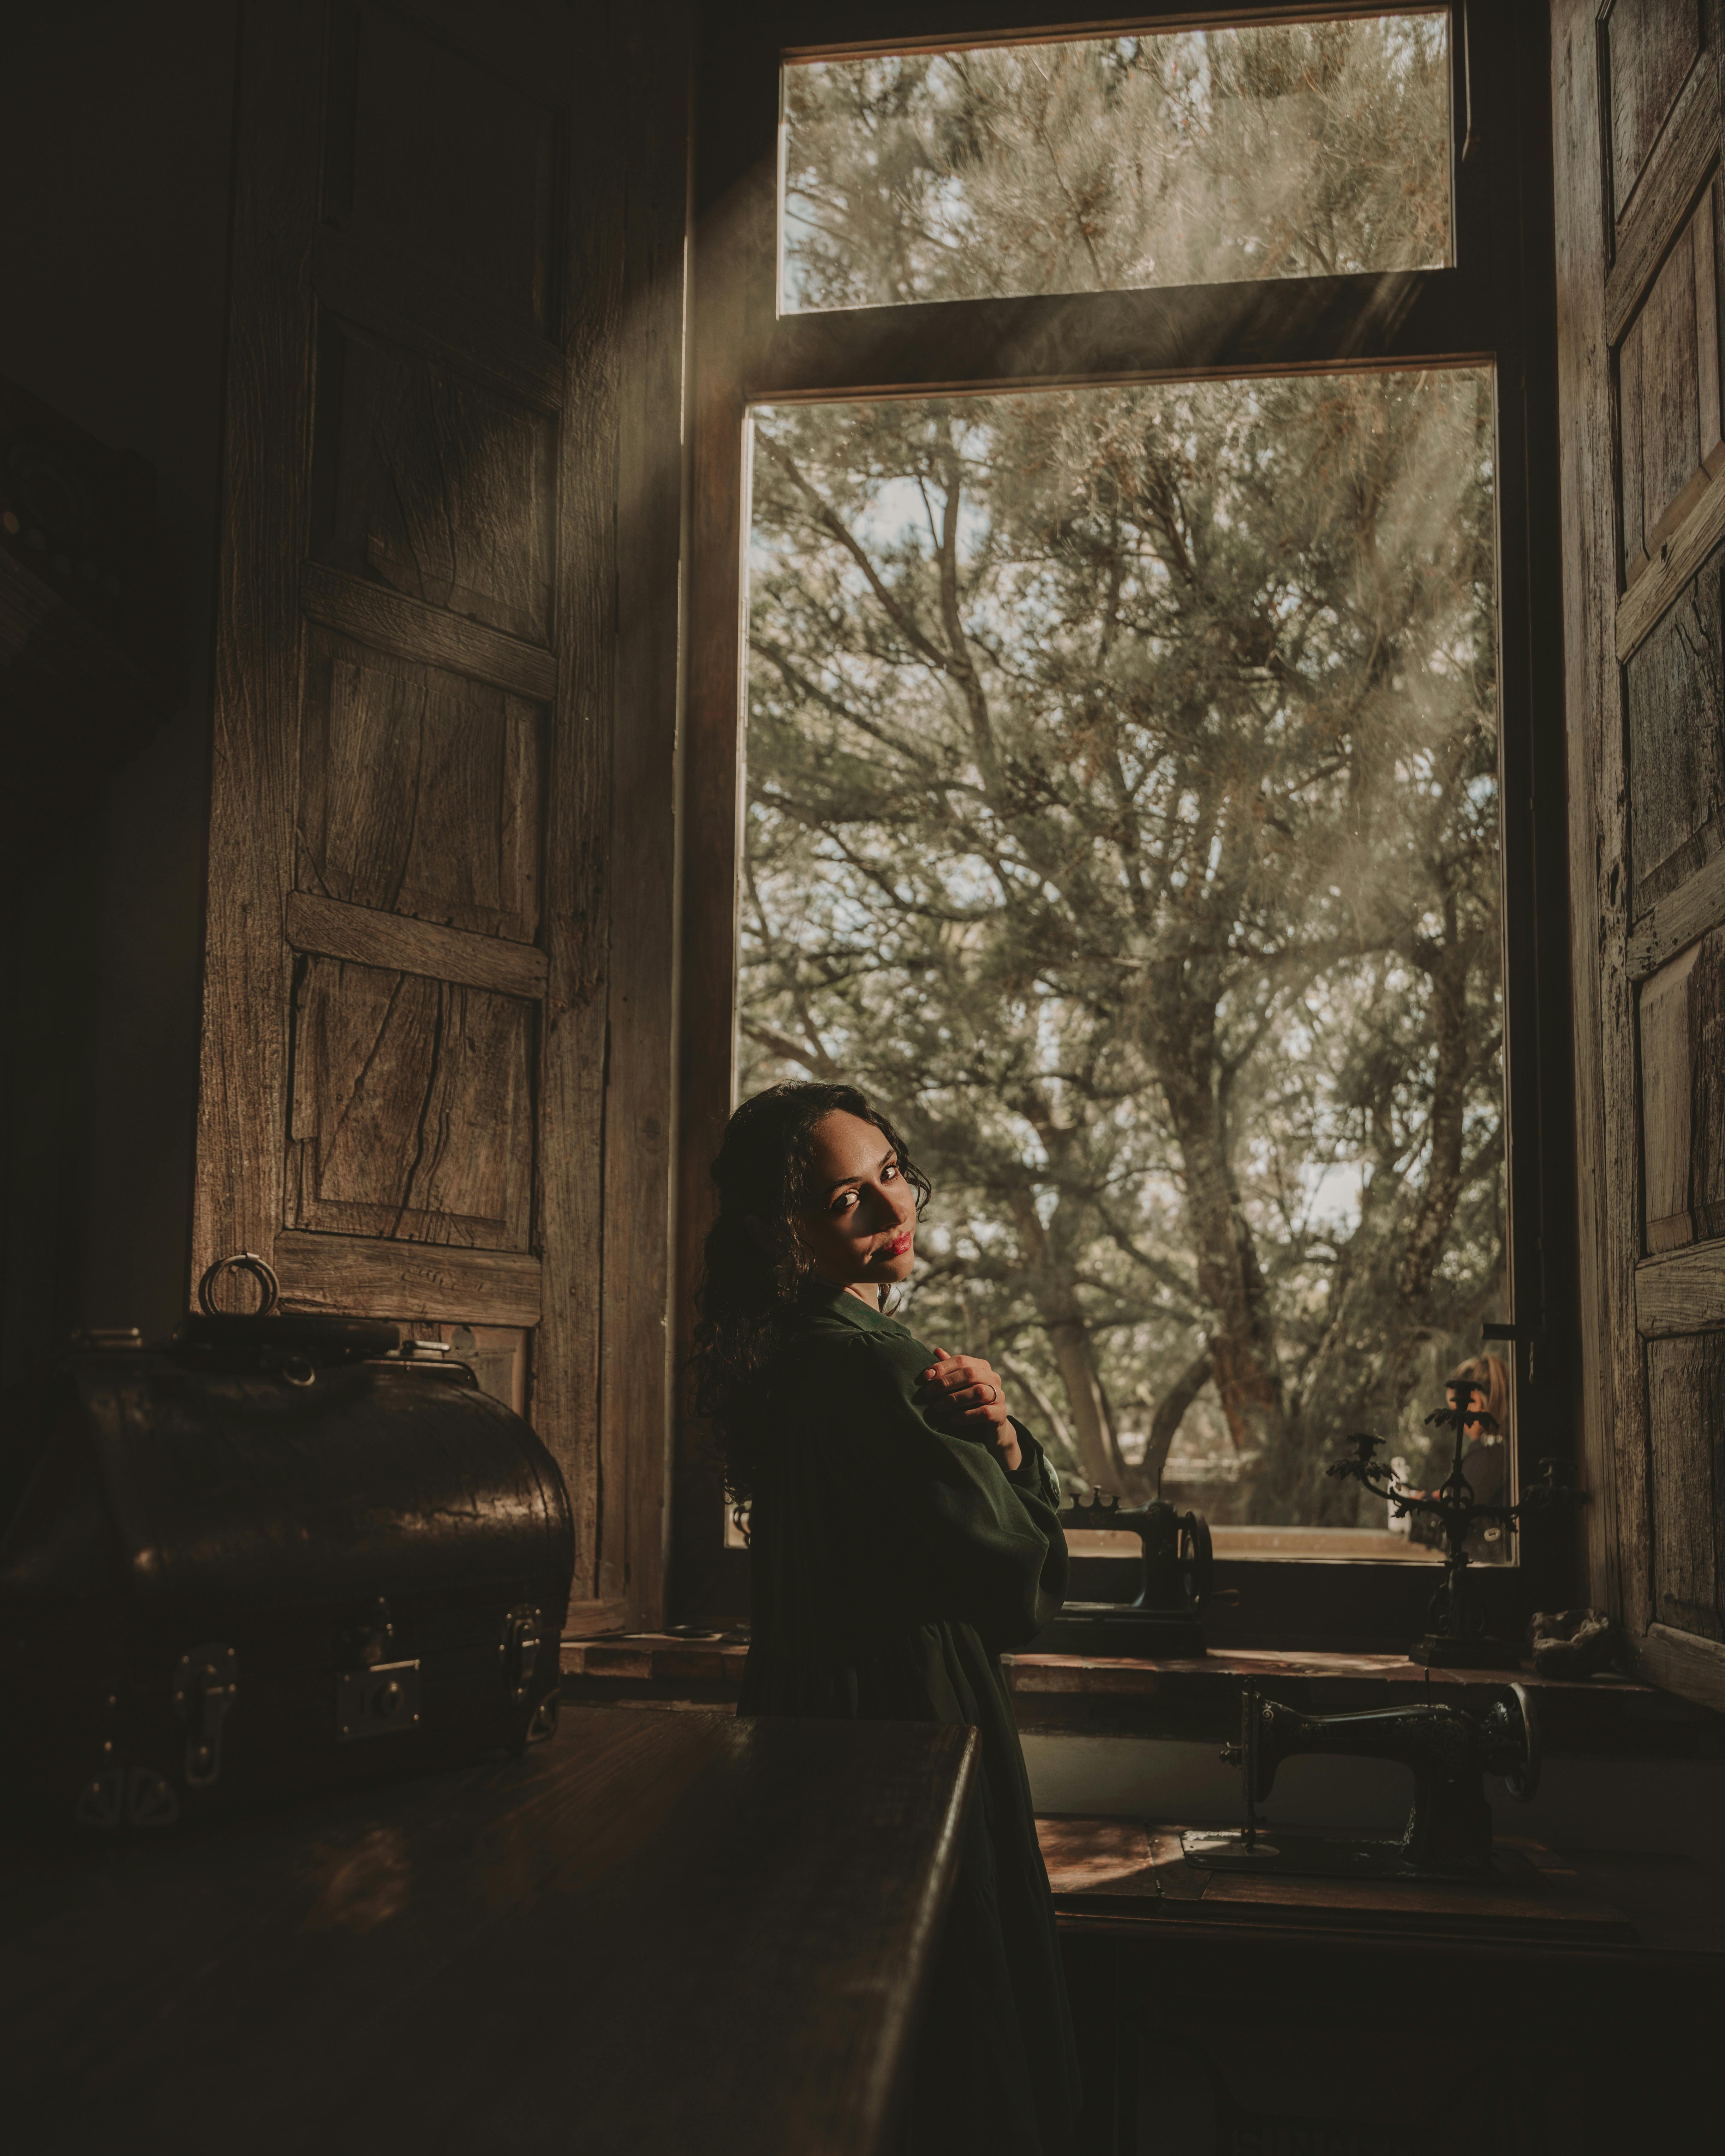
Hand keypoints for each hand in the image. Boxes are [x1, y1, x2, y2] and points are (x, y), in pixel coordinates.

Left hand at [917, 1347, 1019, 1473]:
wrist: (988, 1429)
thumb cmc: (970, 1403)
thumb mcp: (959, 1385)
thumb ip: (950, 1369)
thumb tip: (937, 1350)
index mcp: (982, 1367)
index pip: (961, 1360)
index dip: (942, 1367)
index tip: (925, 1377)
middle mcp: (993, 1378)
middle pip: (969, 1374)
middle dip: (945, 1383)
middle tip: (928, 1393)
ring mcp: (999, 1395)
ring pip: (978, 1392)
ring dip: (954, 1399)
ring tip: (937, 1407)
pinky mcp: (1000, 1413)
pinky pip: (984, 1412)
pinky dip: (966, 1415)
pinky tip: (953, 1419)